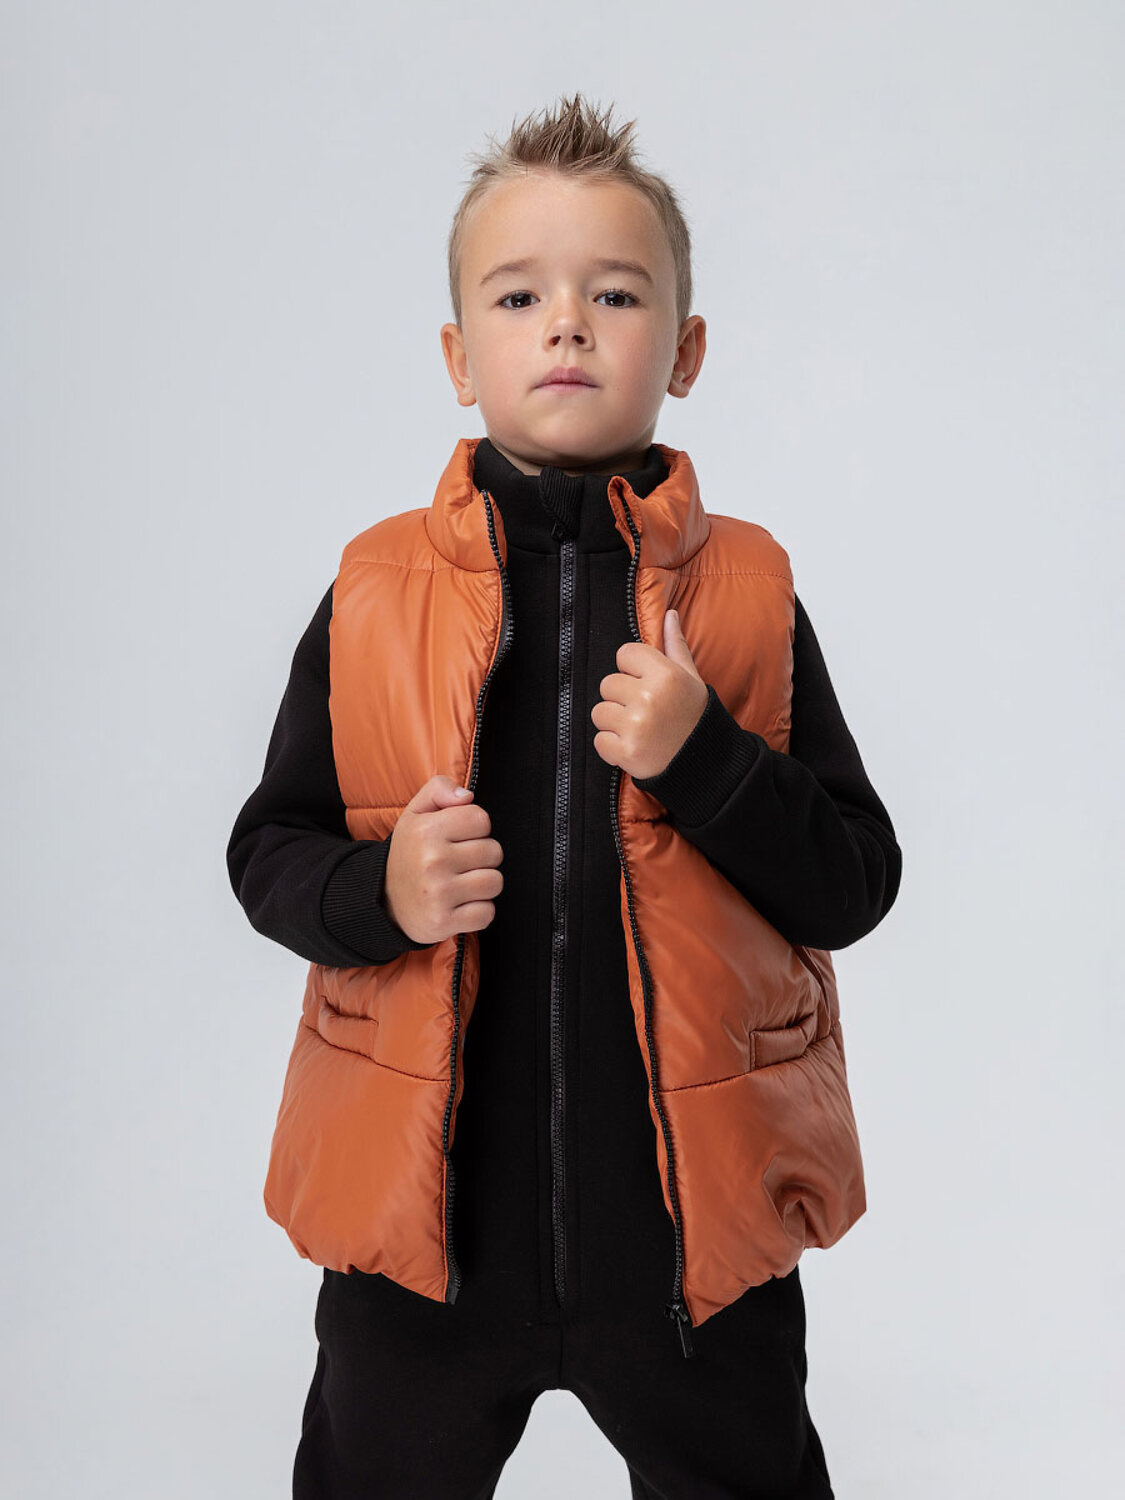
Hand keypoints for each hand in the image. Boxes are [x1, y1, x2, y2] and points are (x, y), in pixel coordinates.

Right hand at [384, 775, 503, 943]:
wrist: (383, 901)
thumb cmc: (409, 853)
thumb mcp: (415, 813)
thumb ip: (439, 789)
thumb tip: (467, 796)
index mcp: (426, 830)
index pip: (481, 819)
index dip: (474, 829)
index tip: (458, 838)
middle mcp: (432, 861)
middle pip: (493, 851)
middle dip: (481, 857)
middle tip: (459, 864)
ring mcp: (438, 894)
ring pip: (494, 882)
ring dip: (483, 885)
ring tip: (461, 883)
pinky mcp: (443, 922)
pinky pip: (487, 913)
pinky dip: (478, 911)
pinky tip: (460, 905)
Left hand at [591, 609, 708, 779]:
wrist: (704, 762)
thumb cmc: (693, 715)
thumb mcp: (690, 677)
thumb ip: (675, 645)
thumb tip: (669, 614)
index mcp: (665, 675)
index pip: (624, 654)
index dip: (632, 669)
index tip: (646, 683)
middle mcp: (649, 698)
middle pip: (607, 684)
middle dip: (621, 697)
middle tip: (644, 711)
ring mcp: (636, 726)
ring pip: (599, 712)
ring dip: (614, 722)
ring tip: (638, 729)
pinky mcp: (626, 752)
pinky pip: (599, 741)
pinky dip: (612, 746)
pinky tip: (633, 745)